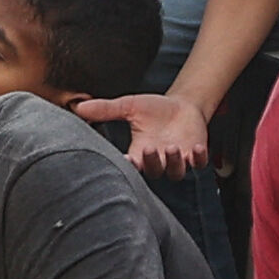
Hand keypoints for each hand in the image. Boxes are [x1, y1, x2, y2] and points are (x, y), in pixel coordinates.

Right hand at [75, 88, 209, 180]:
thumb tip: (79, 107)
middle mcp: (159, 160)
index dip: (129, 166)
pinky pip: (198, 164)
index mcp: (140, 152)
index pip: (132, 165)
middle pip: (154, 171)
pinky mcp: (195, 155)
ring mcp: (178, 160)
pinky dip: (198, 158)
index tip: (125, 160)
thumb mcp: (129, 106)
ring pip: (175, 172)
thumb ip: (106, 110)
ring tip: (172, 147)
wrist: (183, 106)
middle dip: (152, 162)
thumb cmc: (155, 109)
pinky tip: (197, 148)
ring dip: (174, 162)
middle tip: (149, 149)